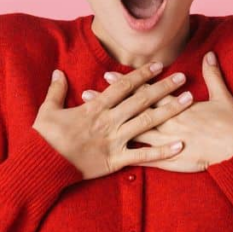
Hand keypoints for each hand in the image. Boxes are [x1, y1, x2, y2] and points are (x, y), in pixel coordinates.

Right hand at [32, 61, 194, 180]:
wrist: (44, 165)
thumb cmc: (45, 138)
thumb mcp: (48, 110)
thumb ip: (56, 90)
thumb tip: (58, 72)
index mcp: (95, 108)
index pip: (123, 87)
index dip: (141, 75)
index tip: (158, 66)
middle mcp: (109, 121)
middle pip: (141, 100)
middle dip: (163, 88)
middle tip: (182, 78)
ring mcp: (114, 141)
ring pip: (147, 123)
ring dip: (169, 111)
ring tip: (188, 101)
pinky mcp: (115, 160)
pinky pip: (142, 156)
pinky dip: (162, 152)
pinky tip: (179, 145)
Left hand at [82, 51, 232, 172]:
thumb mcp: (223, 96)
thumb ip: (213, 75)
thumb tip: (210, 54)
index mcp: (178, 107)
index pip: (146, 92)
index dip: (125, 84)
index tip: (107, 76)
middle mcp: (168, 123)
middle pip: (132, 111)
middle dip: (109, 103)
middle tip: (87, 95)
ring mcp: (167, 143)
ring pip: (133, 133)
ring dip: (111, 127)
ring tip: (91, 121)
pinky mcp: (170, 161)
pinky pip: (146, 159)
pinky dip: (129, 155)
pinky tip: (110, 154)